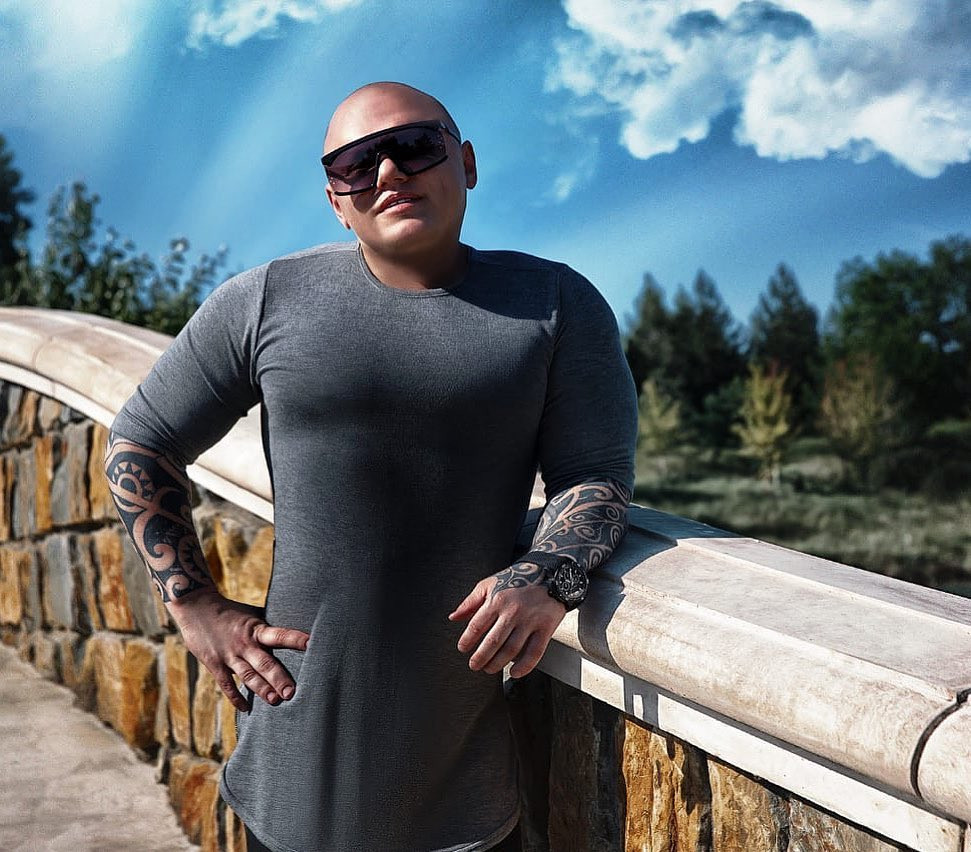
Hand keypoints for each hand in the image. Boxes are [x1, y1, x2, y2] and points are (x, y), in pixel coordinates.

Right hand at [169, 588, 309, 711]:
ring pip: (248, 676)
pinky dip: (236, 697)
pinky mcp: (215, 665)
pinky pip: (227, 685)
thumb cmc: (230, 611)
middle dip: (279, 678)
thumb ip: (268, 627)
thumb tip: (294, 629)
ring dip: (262, 689)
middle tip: (292, 692)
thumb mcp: (252, 614)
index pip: (279, 634)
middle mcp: (244, 644)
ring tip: (275, 701)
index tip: (311, 644)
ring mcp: (229, 656)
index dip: (294, 639)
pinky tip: (246, 708)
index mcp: (256, 629)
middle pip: (264, 663)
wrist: (196, 607)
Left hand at [447, 563, 566, 678]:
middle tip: (474, 665)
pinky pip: (534, 652)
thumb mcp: (490, 584)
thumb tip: (454, 617)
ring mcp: (530, 621)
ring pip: (511, 650)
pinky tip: (514, 672)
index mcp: (497, 600)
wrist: (550, 575)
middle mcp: (513, 611)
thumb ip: (470, 602)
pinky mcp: (545, 628)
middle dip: (480, 657)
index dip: (467, 640)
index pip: (477, 626)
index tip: (463, 649)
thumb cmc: (517, 580)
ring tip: (489, 669)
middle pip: (493, 642)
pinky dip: (524, 666)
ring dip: (498, 664)